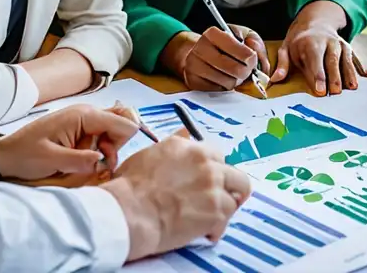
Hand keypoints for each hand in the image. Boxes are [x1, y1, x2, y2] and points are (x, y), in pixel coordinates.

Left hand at [0, 104, 138, 180]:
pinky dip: (98, 149)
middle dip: (114, 146)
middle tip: (96, 164)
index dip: (120, 144)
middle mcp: (87, 112)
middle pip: (121, 125)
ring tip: (85, 163)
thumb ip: (80, 160)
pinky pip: (101, 135)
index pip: (124, 123)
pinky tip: (82, 159)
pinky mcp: (79, 128)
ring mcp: (84, 119)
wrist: (3, 155)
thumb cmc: (25, 156)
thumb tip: (103, 161)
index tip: (104, 162)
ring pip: (113, 131)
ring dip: (106, 149)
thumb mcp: (51, 160)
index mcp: (84, 115)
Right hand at [102, 131, 251, 261]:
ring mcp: (214, 188)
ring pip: (236, 197)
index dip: (213, 170)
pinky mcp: (216, 212)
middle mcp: (208, 164)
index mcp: (193, 149)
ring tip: (212, 217)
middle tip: (218, 199)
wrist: (130, 211)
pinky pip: (227, 220)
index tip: (207, 181)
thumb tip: (185, 133)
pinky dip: (217, 228)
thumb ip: (176, 144)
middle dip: (229, 187)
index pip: (217, 156)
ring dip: (225, 207)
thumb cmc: (132, 185)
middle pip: (235, 175)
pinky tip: (205, 232)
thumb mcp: (151, 153)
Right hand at [164, 27, 260, 91]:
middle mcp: (200, 49)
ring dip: (236, 80)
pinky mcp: (192, 81)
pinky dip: (225, 87)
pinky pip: (218, 91)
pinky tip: (223, 79)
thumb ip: (253, 42)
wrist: (196, 53)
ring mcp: (193, 66)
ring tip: (234, 73)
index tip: (252, 59)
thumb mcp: (240, 35)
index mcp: (212, 34)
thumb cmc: (222, 45)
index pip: (237, 48)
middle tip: (248, 70)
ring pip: (227, 82)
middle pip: (234, 68)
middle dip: (246, 71)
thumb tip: (256, 52)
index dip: (250, 56)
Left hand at [272, 0, 366, 95]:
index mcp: (310, 42)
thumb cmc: (299, 41)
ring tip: (352, 88)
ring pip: (346, 59)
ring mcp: (340, 44)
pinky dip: (362, 66)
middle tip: (335, 93)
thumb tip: (274, 80)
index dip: (318, 75)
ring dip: (350, 74)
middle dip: (335, 77)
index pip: (315, 60)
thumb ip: (282, 64)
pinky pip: (355, 58)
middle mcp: (328, 41)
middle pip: (332, 60)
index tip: (319, 90)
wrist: (316, 21)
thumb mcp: (287, 48)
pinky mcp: (348, 48)